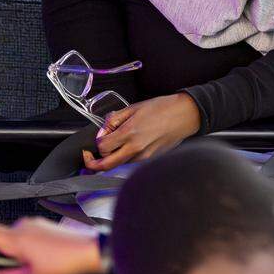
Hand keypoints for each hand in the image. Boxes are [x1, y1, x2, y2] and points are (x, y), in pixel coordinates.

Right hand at [0, 216, 103, 273]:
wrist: (93, 251)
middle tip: (27, 271)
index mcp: (14, 239)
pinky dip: (30, 250)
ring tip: (44, 269)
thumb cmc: (65, 265)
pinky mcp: (43, 224)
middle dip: (3, 257)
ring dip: (20, 255)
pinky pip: (28, 237)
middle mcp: (22, 226)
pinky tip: (48, 261)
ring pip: (14, 240)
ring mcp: (34, 223)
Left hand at [86, 93, 200, 171]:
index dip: (96, 142)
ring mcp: (144, 156)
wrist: (184, 115)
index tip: (97, 138)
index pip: (102, 147)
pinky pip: (131, 163)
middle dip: (93, 164)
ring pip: (118, 165)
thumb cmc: (163, 108)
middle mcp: (136, 148)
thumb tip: (103, 131)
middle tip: (89, 158)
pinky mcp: (151, 159)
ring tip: (113, 147)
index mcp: (130, 133)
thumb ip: (114, 120)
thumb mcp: (134, 108)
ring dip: (111, 159)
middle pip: (106, 166)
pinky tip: (128, 147)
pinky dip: (124, 158)